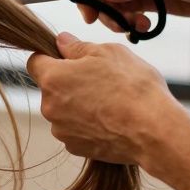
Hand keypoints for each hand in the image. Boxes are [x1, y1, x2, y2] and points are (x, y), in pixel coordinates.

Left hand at [27, 32, 185, 165]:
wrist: (153, 131)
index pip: (35, 62)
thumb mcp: (108, 52)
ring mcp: (61, 130)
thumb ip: (77, 47)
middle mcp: (49, 106)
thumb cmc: (132, 87)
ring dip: (78, 104)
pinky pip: (75, 129)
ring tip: (109, 102)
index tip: (69, 58)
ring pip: (63, 110)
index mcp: (53, 78)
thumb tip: (61, 41)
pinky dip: (87, 124)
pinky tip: (110, 120)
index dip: (51, 57)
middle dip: (68, 82)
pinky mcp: (75, 147)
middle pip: (51, 88)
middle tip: (99, 80)